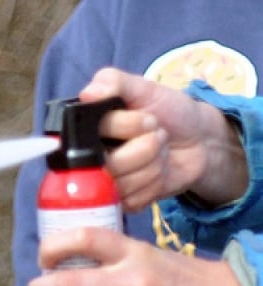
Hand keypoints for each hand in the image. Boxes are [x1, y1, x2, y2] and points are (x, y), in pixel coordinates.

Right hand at [78, 67, 246, 211]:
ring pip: (123, 185)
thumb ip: (114, 82)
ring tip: (160, 152)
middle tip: (158, 134)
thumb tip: (88, 92)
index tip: (148, 119)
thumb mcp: (144, 89)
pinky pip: (133, 200)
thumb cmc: (168, 111)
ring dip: (153, 166)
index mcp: (87, 131)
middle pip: (109, 166)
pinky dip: (154, 184)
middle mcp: (90, 160)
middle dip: (146, 147)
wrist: (199, 139)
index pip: (91, 136)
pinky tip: (159, 172)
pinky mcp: (123, 202)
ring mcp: (106, 184)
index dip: (126, 127)